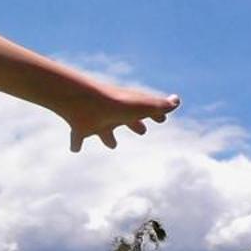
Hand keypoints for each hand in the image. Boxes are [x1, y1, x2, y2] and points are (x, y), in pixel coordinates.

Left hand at [60, 83, 180, 152]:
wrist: (85, 103)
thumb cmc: (117, 105)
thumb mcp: (144, 107)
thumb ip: (160, 106)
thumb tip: (177, 100)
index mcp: (128, 108)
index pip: (145, 111)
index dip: (154, 115)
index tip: (161, 120)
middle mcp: (112, 114)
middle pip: (125, 120)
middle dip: (134, 124)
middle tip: (142, 131)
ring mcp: (95, 121)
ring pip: (102, 130)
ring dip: (107, 136)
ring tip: (112, 144)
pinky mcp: (80, 129)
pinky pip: (77, 138)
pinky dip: (76, 143)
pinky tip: (74, 149)